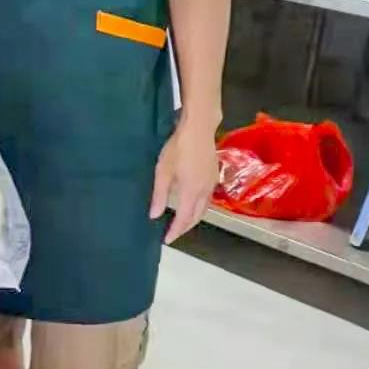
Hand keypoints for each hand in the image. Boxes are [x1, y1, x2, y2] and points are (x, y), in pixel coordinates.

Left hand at [149, 119, 219, 244]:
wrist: (199, 128)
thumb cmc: (178, 147)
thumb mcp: (163, 171)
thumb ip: (159, 195)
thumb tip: (154, 215)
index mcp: (191, 192)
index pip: (183, 219)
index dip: (175, 231)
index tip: (167, 240)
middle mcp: (204, 192)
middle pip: (196, 217)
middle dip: (185, 228)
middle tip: (173, 233)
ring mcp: (212, 183)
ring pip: (204, 209)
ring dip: (193, 218)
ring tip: (181, 222)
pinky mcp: (214, 176)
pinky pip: (208, 199)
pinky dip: (199, 207)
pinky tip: (192, 204)